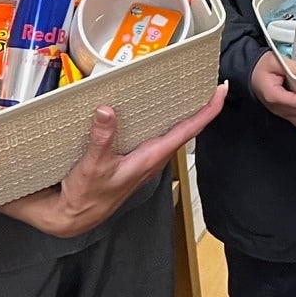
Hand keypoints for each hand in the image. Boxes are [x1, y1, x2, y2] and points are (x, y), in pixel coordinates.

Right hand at [0, 83, 226, 237]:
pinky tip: (157, 109)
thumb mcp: (92, 166)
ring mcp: (146, 159)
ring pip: (172, 132)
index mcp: (151, 157)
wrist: (74, 216)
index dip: (207, 110)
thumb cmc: (87, 195)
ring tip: (188, 89)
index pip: (188, 130)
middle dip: (199, 105)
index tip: (220, 91)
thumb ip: (101, 139)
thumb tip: (107, 111)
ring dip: (181, 113)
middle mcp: (154, 158)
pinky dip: (162, 121)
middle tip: (208, 80)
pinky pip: (157, 136)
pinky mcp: (136, 159)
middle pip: (186, 129)